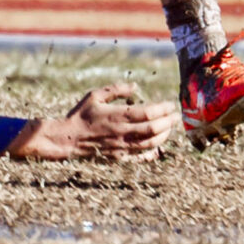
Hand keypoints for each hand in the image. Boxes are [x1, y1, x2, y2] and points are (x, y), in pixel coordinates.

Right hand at [5, 82, 177, 159]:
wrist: (67, 139)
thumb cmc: (80, 115)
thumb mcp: (95, 95)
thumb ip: (116, 89)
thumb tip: (135, 86)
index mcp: (117, 115)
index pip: (148, 113)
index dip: (163, 109)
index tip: (170, 104)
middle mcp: (122, 132)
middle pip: (153, 129)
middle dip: (168, 122)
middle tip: (176, 116)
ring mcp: (121, 146)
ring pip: (149, 144)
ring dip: (163, 136)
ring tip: (170, 129)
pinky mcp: (118, 157)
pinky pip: (139, 158)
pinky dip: (151, 154)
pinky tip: (158, 148)